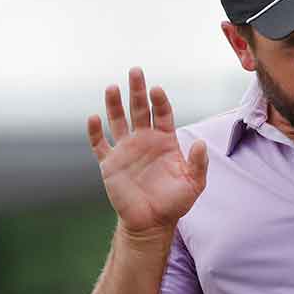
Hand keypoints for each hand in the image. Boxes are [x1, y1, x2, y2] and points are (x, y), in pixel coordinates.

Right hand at [87, 67, 208, 235]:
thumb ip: (198, 163)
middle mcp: (144, 141)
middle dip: (137, 91)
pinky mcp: (110, 164)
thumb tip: (200, 143)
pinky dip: (94, 132)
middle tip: (136, 71)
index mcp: (165, 141)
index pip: (163, 114)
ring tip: (112, 87)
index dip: (160, 101)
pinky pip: (99, 144)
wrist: (151, 222)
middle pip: (140, 110)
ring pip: (118, 121)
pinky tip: (93, 118)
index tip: (157, 90)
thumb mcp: (193, 184)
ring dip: (114, 105)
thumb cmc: (174, 202)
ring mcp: (126, 150)